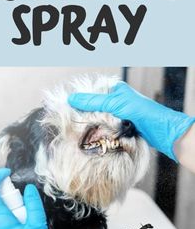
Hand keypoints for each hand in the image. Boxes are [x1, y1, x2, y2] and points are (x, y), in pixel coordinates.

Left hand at [0, 168, 52, 228]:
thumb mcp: (37, 227)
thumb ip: (33, 204)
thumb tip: (29, 189)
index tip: (8, 173)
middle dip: (14, 200)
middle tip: (30, 209)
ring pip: (2, 216)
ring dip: (16, 214)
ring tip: (31, 227)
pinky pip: (3, 228)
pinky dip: (15, 224)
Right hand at [68, 81, 194, 160]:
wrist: (162, 131)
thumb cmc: (142, 112)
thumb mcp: (115, 103)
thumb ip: (93, 101)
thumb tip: (71, 98)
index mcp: (115, 91)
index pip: (91, 93)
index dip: (79, 100)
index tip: (66, 107)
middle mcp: (115, 102)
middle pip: (93, 107)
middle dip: (84, 115)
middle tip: (70, 122)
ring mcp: (118, 116)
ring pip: (98, 120)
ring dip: (91, 126)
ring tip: (77, 131)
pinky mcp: (120, 129)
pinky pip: (105, 129)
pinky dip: (99, 133)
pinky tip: (90, 137)